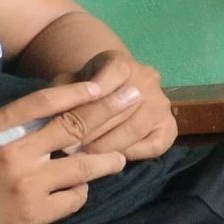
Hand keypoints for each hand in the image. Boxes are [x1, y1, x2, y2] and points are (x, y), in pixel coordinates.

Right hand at [0, 81, 139, 223]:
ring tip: (119, 157)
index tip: (102, 85)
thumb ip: (4, 120)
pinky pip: (72, 199)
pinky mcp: (33, 216)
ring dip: (106, 160)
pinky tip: (79, 189)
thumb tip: (45, 106)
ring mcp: (27, 188)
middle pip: (74, 128)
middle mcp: (14, 156)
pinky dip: (79, 192)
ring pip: (82, 167)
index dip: (78, 91)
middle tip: (135, 99)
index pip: (44, 102)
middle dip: (110, 111)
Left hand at [54, 51, 176, 161]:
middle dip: (91, 132)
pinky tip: (110, 160)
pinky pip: (153, 146)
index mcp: (122, 63)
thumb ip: (61, 96)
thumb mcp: (67, 85)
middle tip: (67, 150)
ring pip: (135, 129)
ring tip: (83, 158)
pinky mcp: (170, 126)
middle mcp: (148, 79)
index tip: (66, 123)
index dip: (92, 100)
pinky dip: (131, 154)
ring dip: (107, 146)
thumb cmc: (83, 90)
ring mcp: (162, 103)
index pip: (113, 75)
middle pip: (121, 108)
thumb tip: (53, 118)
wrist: (110, 91)